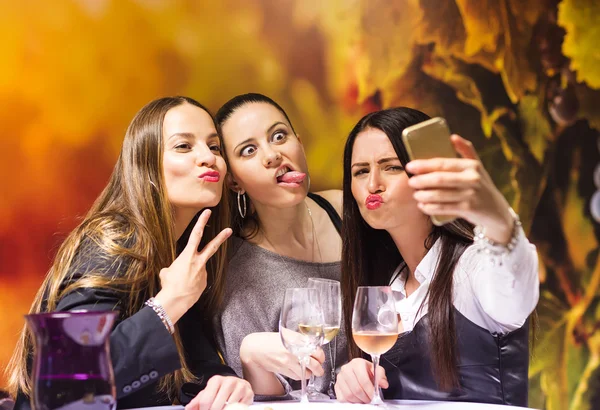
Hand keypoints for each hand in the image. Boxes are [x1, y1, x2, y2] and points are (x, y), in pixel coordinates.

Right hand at [155, 209, 231, 323]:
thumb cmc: (169, 284)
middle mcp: (198, 262)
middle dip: (221, 237)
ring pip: (198, 268)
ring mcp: (203, 272)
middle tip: (228, 230)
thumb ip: (174, 267)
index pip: (196, 234)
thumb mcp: (167, 271)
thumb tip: (175, 270)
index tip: (207, 213)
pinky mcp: (205, 282)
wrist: (175, 301)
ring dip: (191, 274)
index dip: (201, 222)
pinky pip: (198, 279)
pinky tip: (186, 288)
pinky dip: (192, 282)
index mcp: (188, 255)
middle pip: (212, 246)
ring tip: (182, 283)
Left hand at [184, 375, 252, 409]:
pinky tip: (231, 409)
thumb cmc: (221, 390)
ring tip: (222, 409)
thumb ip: (197, 401)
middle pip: (216, 406)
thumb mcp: (208, 393)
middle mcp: (229, 381)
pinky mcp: (249, 394)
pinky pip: (239, 408)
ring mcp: (240, 387)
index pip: (205, 401)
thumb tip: (189, 408)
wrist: (238, 385)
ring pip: (228, 408)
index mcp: (216, 380)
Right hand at [240, 332, 324, 379]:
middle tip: (319, 369)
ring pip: (306, 374)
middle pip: (314, 365)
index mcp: (297, 341)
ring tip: (307, 370)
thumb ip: (301, 339)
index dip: (322, 356)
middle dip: (319, 369)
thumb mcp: (288, 334)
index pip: (317, 351)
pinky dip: (300, 376)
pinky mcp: (283, 370)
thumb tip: (314, 345)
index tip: (321, 357)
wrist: (256, 348)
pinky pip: (296, 377)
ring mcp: (288, 362)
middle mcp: (294, 352)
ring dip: (309, 373)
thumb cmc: (271, 339)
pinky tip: (298, 371)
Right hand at [335, 358, 387, 402]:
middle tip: (370, 400)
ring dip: (358, 401)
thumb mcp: (376, 370)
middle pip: (356, 389)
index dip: (370, 390)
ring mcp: (340, 378)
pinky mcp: (336, 386)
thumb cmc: (366, 371)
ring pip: (349, 395)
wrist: (357, 371)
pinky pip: (342, 398)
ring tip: (364, 400)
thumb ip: (381, 376)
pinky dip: (351, 402)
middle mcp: (346, 369)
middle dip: (365, 397)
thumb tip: (383, 384)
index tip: (374, 396)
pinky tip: (356, 399)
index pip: (363, 380)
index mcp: (357, 363)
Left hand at [405, 135, 513, 243]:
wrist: (496, 212)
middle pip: (439, 179)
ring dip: (423, 195)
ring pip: (439, 195)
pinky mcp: (469, 209)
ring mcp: (471, 195)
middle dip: (421, 180)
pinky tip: (422, 205)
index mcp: (472, 165)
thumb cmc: (481, 186)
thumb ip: (466, 150)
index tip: (409, 166)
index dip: (424, 165)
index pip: (443, 163)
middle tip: (411, 182)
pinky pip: (443, 208)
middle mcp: (472, 179)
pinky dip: (430, 207)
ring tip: (416, 194)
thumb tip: (452, 136)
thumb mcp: (478, 167)